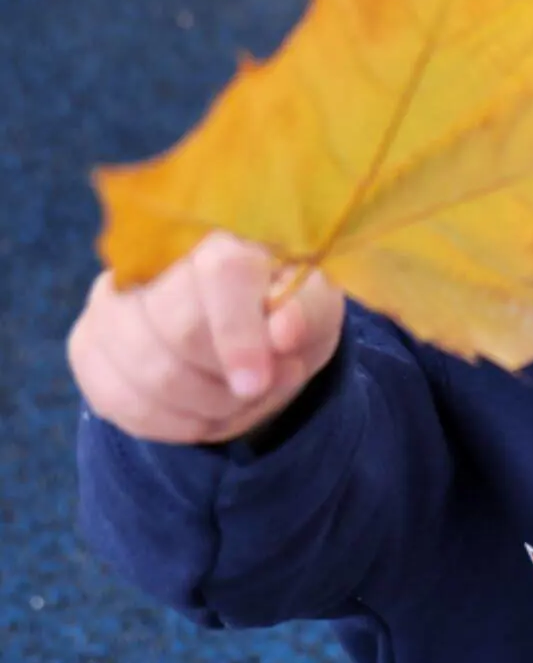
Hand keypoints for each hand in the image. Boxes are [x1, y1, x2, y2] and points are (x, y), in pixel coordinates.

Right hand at [68, 231, 344, 444]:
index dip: (238, 333)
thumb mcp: (313, 309)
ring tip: (242, 401)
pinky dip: (175, 424)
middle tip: (261, 389)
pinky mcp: (88, 347)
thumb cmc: (281, 314)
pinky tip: (205, 414)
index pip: (221, 274)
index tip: (258, 382)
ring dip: (208, 408)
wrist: (240, 337)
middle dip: (229, 381)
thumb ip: (306, 313)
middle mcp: (153, 261)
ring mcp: (110, 303)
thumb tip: (285, 330)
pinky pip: (121, 403)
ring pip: (148, 375)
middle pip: (179, 332)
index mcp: (221, 238)